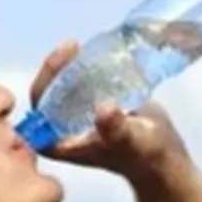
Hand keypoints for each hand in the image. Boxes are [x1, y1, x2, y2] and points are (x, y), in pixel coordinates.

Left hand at [29, 41, 190, 179]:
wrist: (162, 156)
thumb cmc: (143, 155)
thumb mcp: (130, 140)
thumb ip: (115, 129)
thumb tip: (105, 109)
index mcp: (55, 143)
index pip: (39, 106)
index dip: (47, 79)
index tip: (63, 57)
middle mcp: (58, 131)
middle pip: (47, 91)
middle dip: (58, 67)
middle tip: (72, 45)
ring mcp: (72, 118)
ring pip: (62, 85)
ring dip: (70, 65)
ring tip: (80, 46)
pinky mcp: (88, 108)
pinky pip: (79, 84)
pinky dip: (84, 69)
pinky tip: (92, 52)